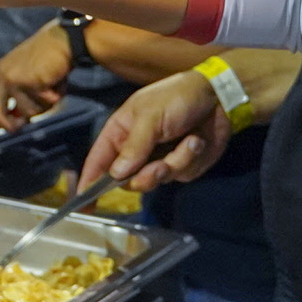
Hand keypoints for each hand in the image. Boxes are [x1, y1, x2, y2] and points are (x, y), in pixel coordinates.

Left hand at [0, 23, 72, 130]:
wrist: (63, 39)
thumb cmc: (50, 59)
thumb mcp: (29, 78)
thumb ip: (21, 97)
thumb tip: (18, 121)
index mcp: (2, 73)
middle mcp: (3, 76)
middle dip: (7, 125)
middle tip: (19, 127)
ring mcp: (15, 79)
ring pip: (29, 112)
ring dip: (45, 105)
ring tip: (52, 87)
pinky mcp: (30, 82)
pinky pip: (44, 103)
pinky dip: (56, 97)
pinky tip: (57, 82)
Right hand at [77, 69, 228, 193]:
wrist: (218, 98)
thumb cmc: (176, 98)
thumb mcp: (150, 117)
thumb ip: (133, 147)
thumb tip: (115, 175)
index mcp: (119, 133)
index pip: (98, 161)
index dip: (89, 182)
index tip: (83, 204)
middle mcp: (135, 150)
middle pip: (128, 180)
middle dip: (145, 176)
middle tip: (160, 166)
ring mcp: (159, 160)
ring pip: (157, 180)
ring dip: (175, 163)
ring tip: (189, 142)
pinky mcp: (182, 166)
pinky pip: (181, 175)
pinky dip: (191, 158)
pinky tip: (196, 140)